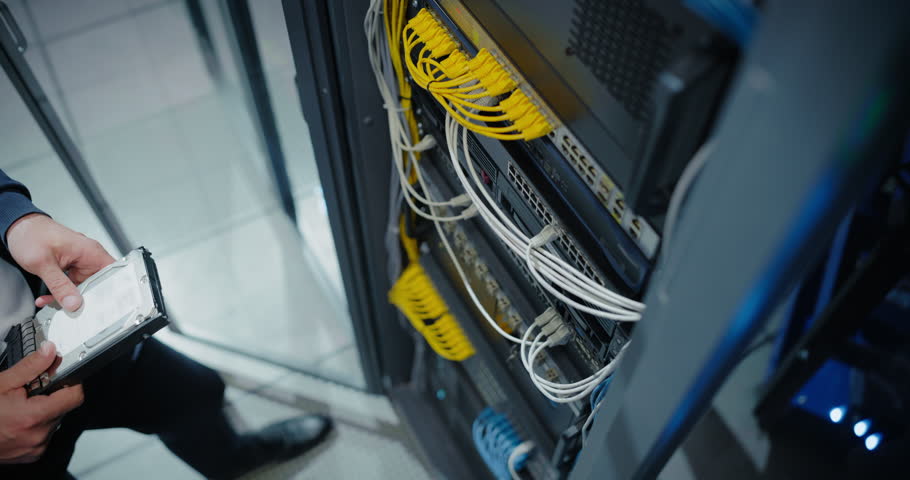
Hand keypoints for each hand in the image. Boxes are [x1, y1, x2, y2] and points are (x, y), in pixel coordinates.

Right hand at [0, 342, 83, 463]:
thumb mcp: (2, 383)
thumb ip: (30, 367)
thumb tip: (50, 351)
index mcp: (34, 417)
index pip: (75, 396)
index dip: (71, 382)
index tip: (62, 376)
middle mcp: (38, 436)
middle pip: (63, 408)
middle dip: (51, 397)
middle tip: (29, 393)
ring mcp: (35, 448)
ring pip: (54, 422)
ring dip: (43, 412)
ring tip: (20, 408)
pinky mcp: (31, 455)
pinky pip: (44, 435)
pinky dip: (36, 427)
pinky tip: (18, 421)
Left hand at [6, 214, 114, 310]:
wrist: (18, 228)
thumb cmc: (32, 235)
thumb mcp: (44, 264)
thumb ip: (59, 286)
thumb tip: (74, 303)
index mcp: (91, 252)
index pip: (113, 274)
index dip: (112, 291)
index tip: (101, 305)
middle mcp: (89, 257)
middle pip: (98, 285)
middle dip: (83, 299)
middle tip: (71, 308)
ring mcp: (80, 262)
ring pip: (83, 288)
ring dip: (68, 297)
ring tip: (52, 300)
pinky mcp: (71, 267)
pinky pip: (72, 285)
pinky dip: (60, 292)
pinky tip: (48, 296)